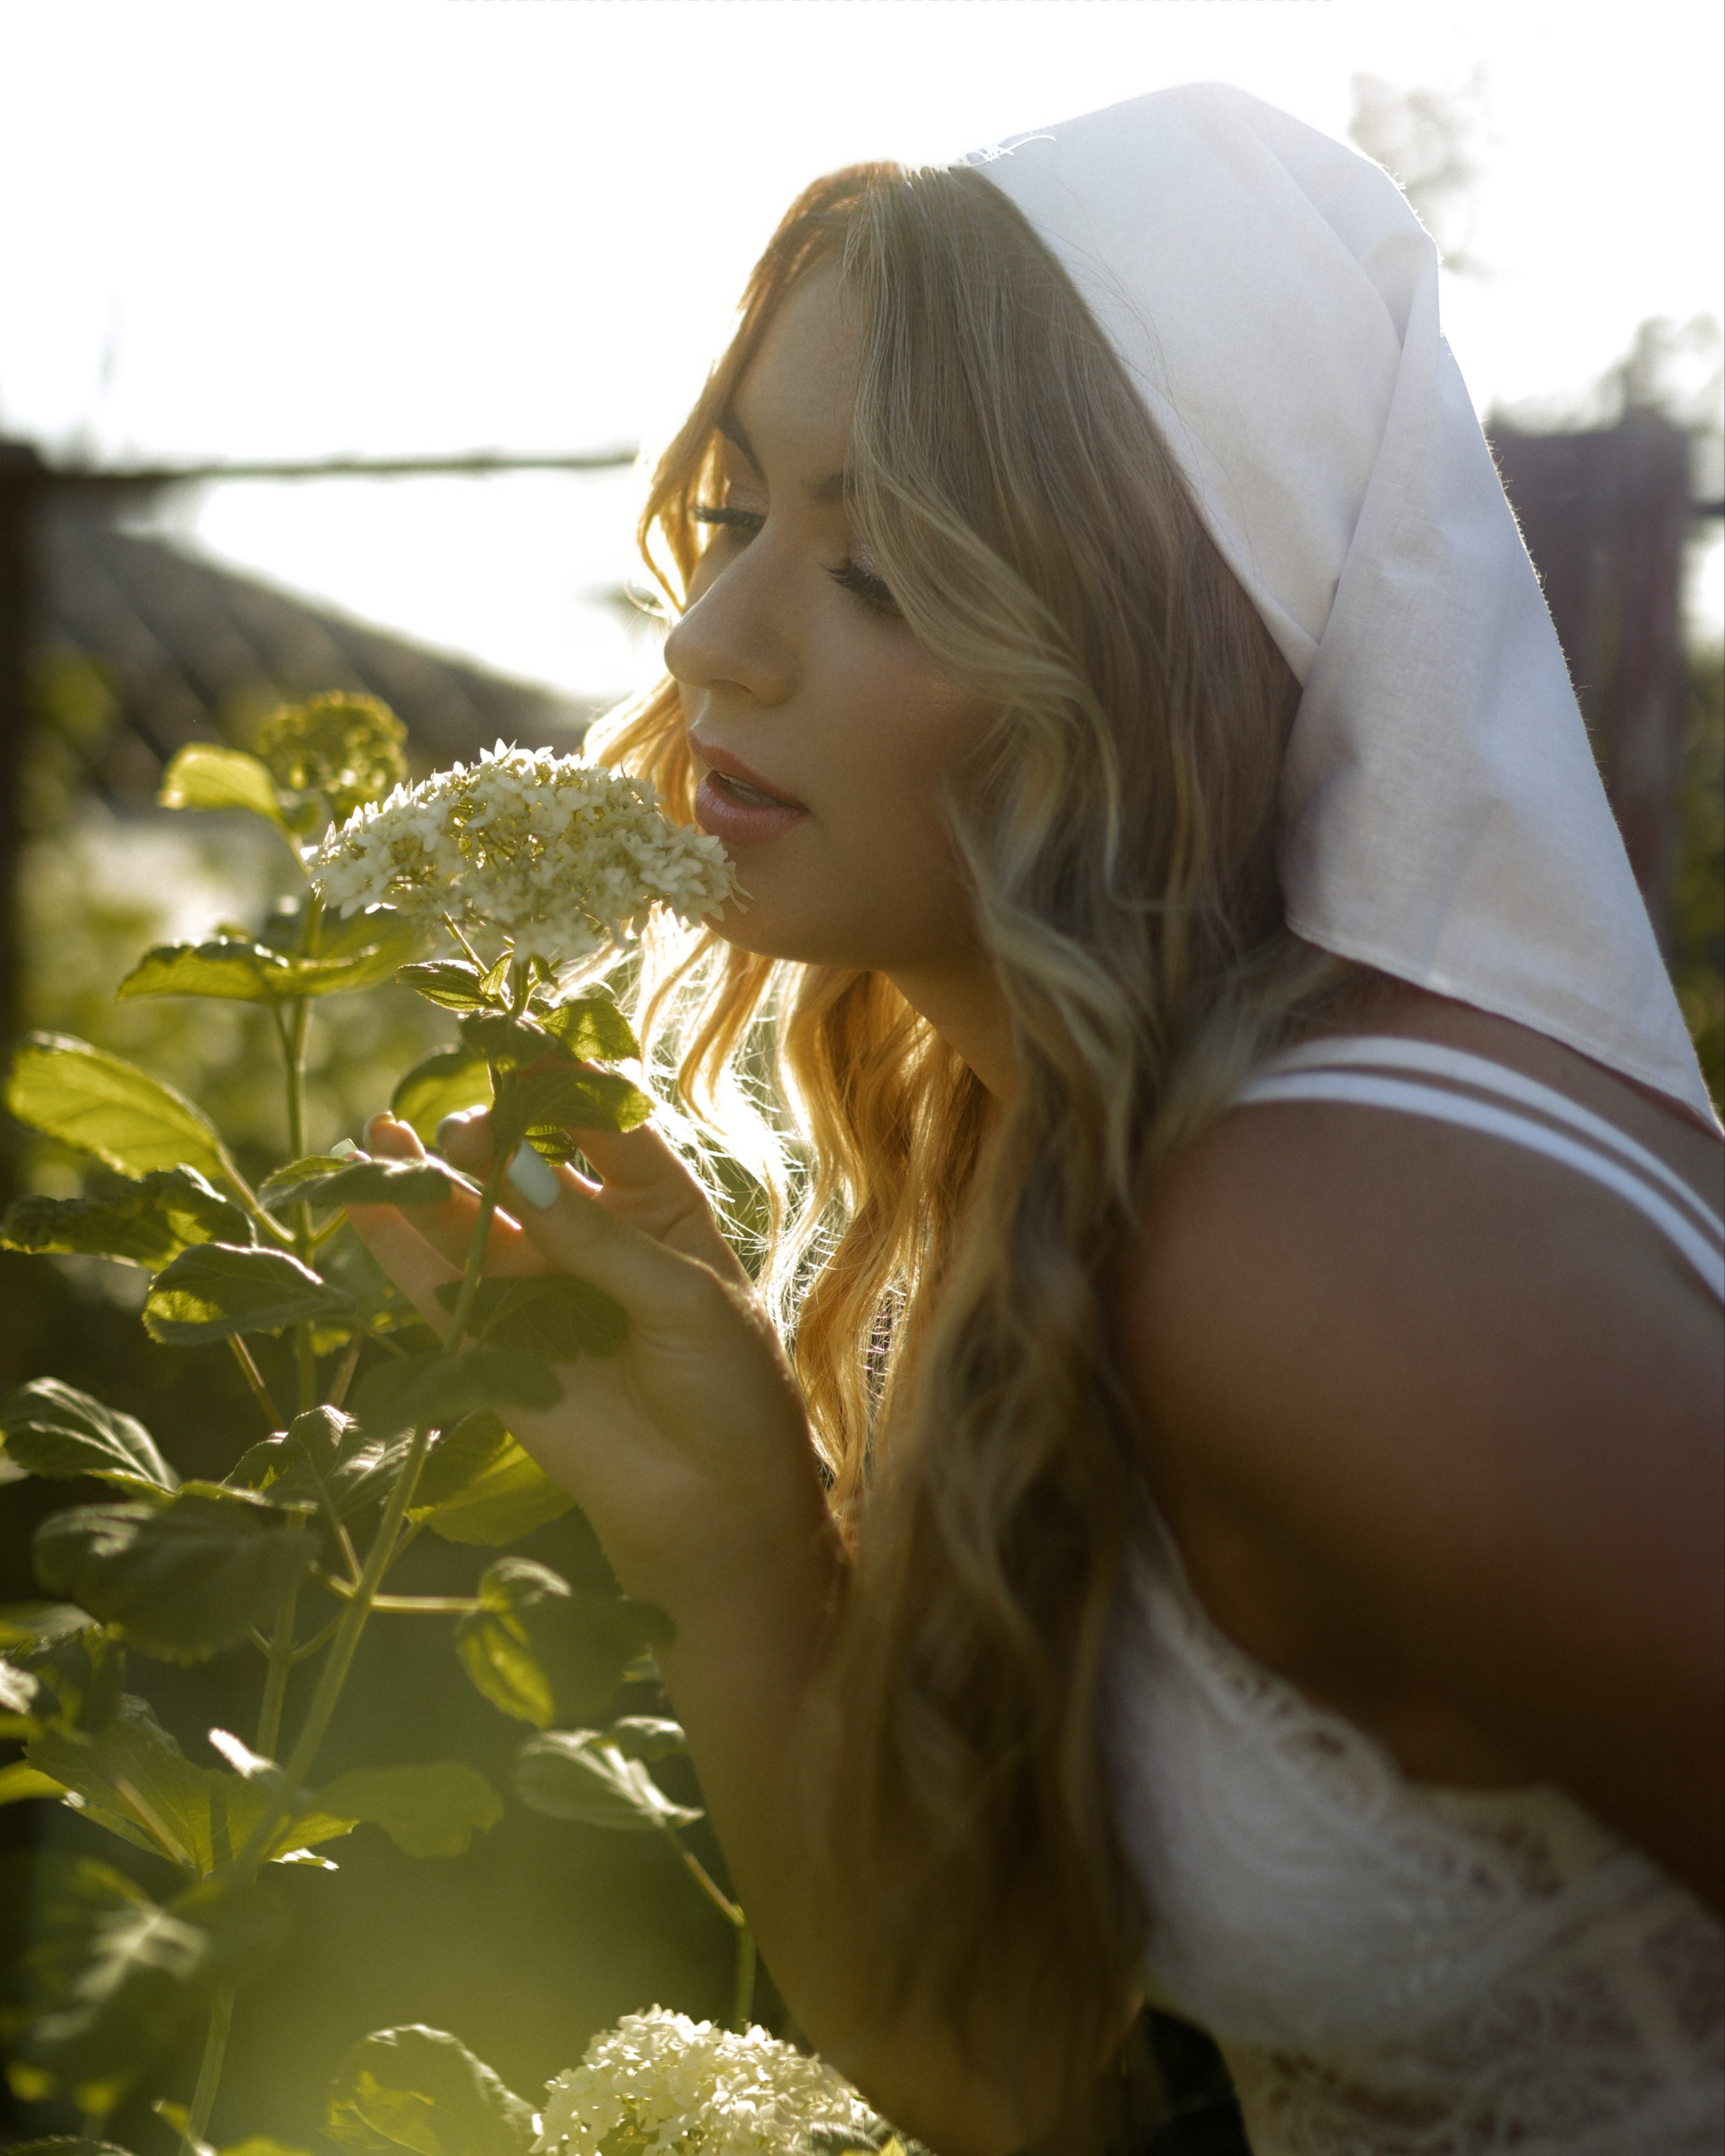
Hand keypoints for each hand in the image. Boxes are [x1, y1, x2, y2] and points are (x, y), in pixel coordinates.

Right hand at [344, 1107, 827, 1601]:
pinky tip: (361, 1187)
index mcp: (654, 1202)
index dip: (559, 1078)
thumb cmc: (729, 1387)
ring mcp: (534, 1284)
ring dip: (425, 1172)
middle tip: (469, 1131)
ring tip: (388, 1131)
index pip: (600, 1120)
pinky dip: (392, 1235)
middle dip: (489, 1133)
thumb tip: (513, 1169)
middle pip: (522, 1158)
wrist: (714, 1502)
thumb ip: (595, 1238)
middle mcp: (587, 1231)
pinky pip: (431, 1279)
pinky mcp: (490, 1340)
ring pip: (466, 1212)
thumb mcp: (682, 1297)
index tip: (516, 1037)